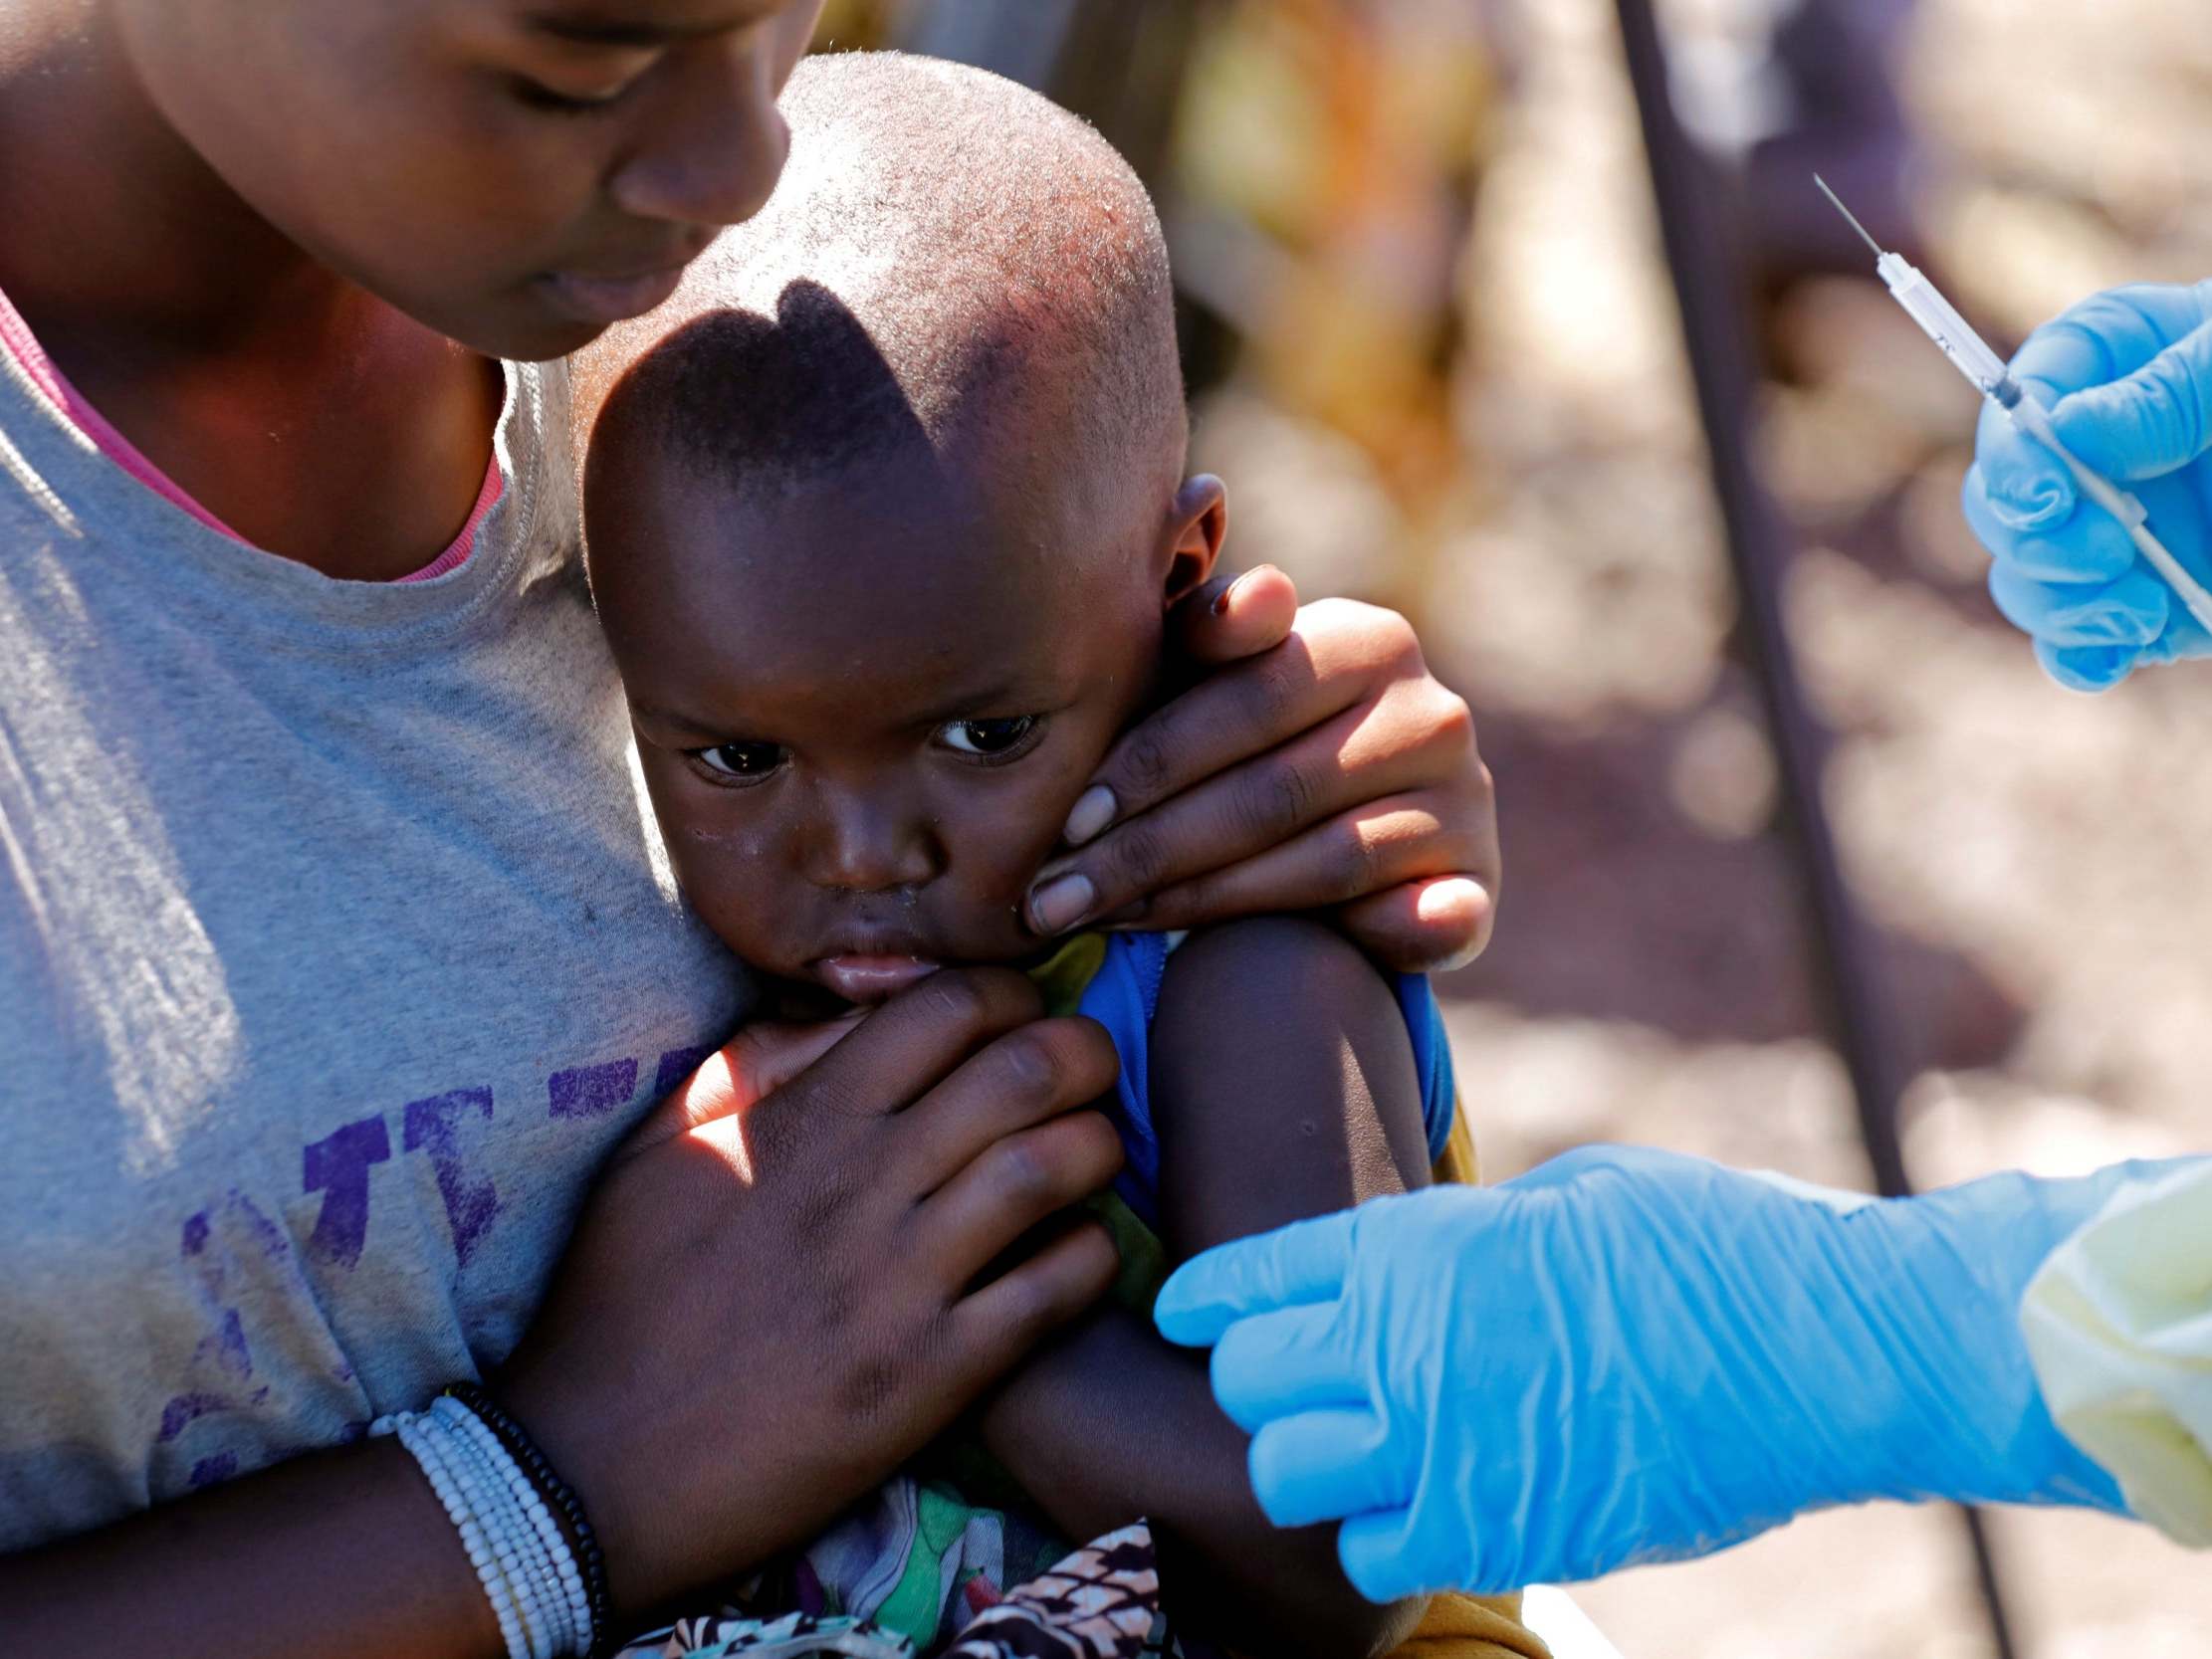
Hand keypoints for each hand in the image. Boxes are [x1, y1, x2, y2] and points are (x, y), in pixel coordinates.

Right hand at [500, 970, 1123, 1616]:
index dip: (1009, 995)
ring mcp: (904, 1280)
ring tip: (1087, 1156)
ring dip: (1096, 1145)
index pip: (949, 1005)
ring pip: (1055, 1167)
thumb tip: (845, 1013)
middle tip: (1083, 1076)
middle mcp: (865, 1183)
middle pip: (1027, 1069)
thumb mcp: (660, 1149)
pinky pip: (1055, 1289)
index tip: (1018, 1019)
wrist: (592, 1466)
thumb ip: (753, 1064)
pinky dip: (1089, 1254)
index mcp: (806, 1119)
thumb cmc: (620, 1300)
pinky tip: (1074, 1250)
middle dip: (1082, 1053)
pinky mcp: (932, 1375)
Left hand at [1024, 568, 1497, 973]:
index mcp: (1369, 639)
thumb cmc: (1250, 741)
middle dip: (1148, 849)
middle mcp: (1433, 713)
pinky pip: (1411, 921)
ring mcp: (1466, 802)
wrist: (1360, 828)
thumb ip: (1198, 615)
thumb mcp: (1215, 677)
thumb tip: (1201, 503)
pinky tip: (1283, 961)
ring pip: (1316, 864)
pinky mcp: (1476, 887)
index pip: (1246, 701)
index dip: (1149, 762)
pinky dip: (1365, 938)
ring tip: (1102, 927)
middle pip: (1271, 791)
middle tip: (1053, 896)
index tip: (1069, 819)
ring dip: (1199, 904)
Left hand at [1155, 1147, 2149, 1598]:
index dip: (1206, 1299)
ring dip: (1305, 1466)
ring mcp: (1449, 1449)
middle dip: (1256, 1381)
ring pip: (1282, 1479)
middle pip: (1246, 1383)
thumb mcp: (1568, 1195)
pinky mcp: (1503, 1532)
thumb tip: (1425, 1249)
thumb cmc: (1712, 1245)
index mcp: (1418, 1246)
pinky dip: (1379, 1539)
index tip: (1188, 1312)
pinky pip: (1371, 1557)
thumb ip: (1467, 1232)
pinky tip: (1424, 1506)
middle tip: (1299, 1381)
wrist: (1827, 1349)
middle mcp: (1407, 1347)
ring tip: (1354, 1450)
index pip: (1248, 1277)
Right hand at [1962, 279, 2211, 688]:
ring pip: (2032, 577)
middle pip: (2008, 497)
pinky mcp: (2153, 598)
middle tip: (2106, 554)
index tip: (2047, 494)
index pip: (2026, 396)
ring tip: (2137, 611)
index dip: (2015, 449)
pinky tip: (2113, 654)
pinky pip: (2083, 639)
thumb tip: (2070, 430)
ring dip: (2063, 604)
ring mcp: (2125, 531)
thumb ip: (2172, 392)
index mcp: (2122, 361)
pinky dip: (2083, 655)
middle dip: (2039, 539)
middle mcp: (2104, 450)